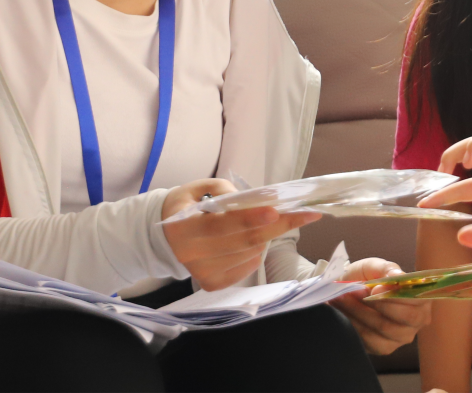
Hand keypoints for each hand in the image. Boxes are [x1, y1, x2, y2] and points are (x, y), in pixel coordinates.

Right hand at [161, 179, 319, 291]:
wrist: (166, 235)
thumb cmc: (188, 205)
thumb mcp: (201, 187)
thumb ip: (227, 192)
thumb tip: (259, 201)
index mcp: (182, 227)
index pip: (221, 225)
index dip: (250, 218)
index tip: (276, 210)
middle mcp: (190, 255)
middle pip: (243, 242)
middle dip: (277, 226)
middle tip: (305, 214)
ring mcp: (202, 274)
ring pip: (250, 254)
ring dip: (267, 236)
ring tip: (265, 221)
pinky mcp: (212, 284)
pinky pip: (248, 267)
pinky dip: (257, 251)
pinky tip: (250, 240)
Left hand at [330, 258, 431, 354]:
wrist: (347, 292)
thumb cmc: (366, 278)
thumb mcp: (374, 267)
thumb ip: (386, 269)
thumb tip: (397, 276)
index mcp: (420, 297)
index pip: (418, 299)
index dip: (398, 294)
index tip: (376, 287)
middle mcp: (417, 320)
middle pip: (406, 317)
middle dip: (378, 304)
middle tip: (355, 292)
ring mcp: (402, 337)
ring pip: (384, 327)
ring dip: (360, 311)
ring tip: (343, 298)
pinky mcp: (384, 348)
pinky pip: (370, 339)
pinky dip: (354, 323)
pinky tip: (344, 312)